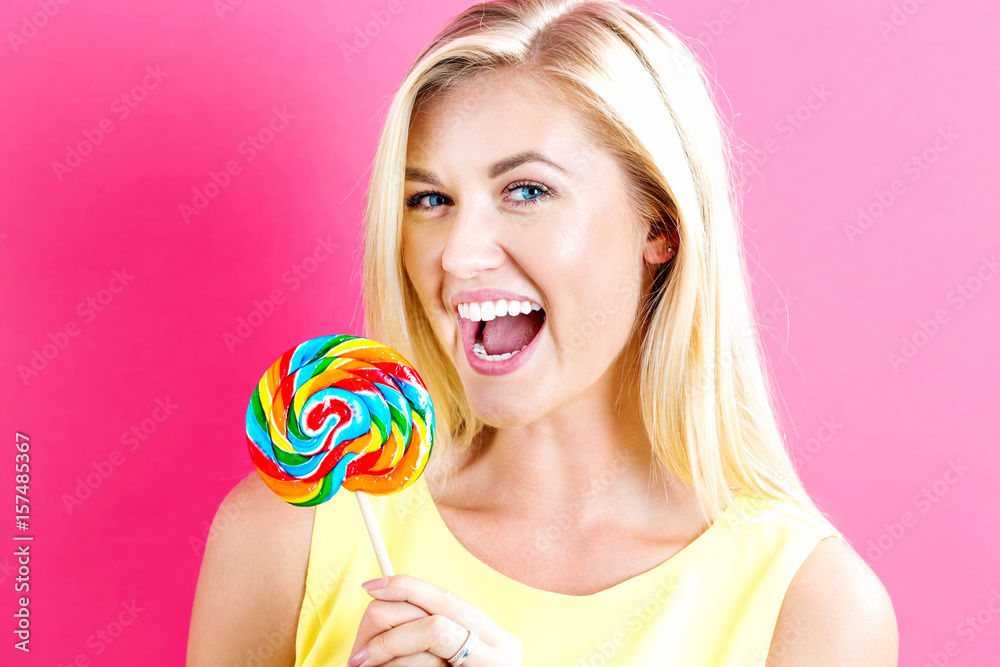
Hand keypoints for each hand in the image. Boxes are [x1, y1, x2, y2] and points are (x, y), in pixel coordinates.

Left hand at [348, 574, 523, 666]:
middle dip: (388, 634)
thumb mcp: (443, 658)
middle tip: (359, 656)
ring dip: (388, 657)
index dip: (408, 587)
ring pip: (426, 641)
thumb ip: (428, 630)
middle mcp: (503, 653)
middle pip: (433, 618)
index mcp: (497, 638)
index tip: (370, 587)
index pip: (448, 600)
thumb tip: (384, 594)